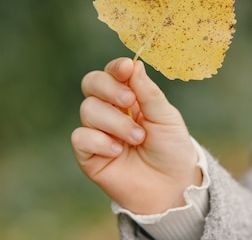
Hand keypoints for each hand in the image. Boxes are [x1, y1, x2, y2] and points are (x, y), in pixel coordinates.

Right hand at [71, 58, 201, 213]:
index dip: (116, 68)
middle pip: (91, 83)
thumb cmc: (171, 149)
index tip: (126, 69)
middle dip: (109, 88)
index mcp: (130, 96)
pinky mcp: (88, 155)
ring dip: (115, 122)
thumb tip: (134, 65)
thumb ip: (148, 93)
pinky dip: (99, 141)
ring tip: (137, 138)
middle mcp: (111, 109)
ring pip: (88, 110)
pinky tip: (117, 151)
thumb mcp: (166, 117)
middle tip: (129, 102)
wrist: (171, 186)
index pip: (114, 72)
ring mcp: (98, 131)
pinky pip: (80, 137)